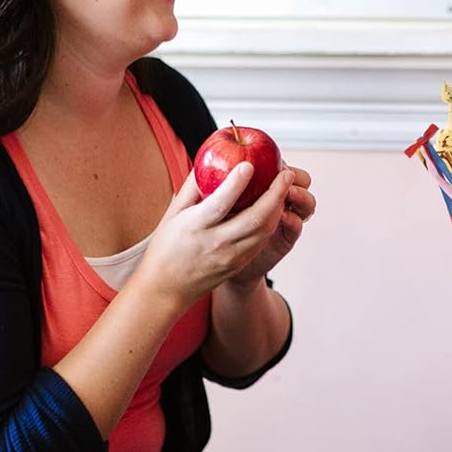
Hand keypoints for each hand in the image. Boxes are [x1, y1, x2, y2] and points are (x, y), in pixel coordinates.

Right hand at [133, 163, 310, 310]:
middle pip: (254, 219)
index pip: (220, 204)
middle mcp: (215, 244)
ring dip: (278, 207)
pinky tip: (276, 207)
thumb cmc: (165, 248)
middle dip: (275, 194)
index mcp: (194, 228)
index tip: (249, 164)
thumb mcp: (172, 215)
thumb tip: (208, 161)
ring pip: (264, 231)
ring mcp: (230, 257)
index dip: (236, 184)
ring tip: (285, 186)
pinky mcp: (239, 265)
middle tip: (286, 173)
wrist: (165, 290)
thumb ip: (191, 188)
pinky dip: (272, 222)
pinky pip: (261, 241)